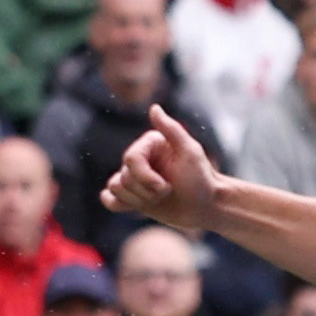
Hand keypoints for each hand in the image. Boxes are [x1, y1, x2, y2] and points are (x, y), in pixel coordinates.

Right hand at [101, 103, 222, 229]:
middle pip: (123, 177)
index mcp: (151, 144)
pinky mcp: (133, 196)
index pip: (131, 159)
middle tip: (168, 192)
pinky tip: (130, 206)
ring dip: (139, 200)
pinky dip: (116, 203)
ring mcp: (136, 178)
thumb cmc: (201, 179)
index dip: (145, 177)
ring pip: (115, 188)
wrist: (206, 207)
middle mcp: (141, 159)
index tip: (167, 186)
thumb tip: (154, 108)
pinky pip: (110, 199)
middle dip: (146, 191)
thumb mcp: (190, 152)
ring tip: (160, 199)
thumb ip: (171, 129)